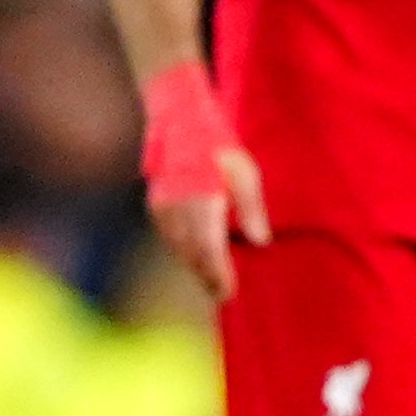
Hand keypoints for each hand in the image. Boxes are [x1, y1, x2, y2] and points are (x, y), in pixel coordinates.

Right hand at [151, 146, 268, 303]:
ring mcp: (163, 206)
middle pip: (192, 254)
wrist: (177, 119)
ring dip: (193, 265)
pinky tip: (192, 254)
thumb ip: (252, 209)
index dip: (219, 275)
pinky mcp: (156, 202)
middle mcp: (179, 209)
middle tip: (221, 295)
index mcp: (203, 202)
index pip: (210, 250)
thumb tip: (260, 242)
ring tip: (209, 280)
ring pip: (178, 246)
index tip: (228, 294)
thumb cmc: (217, 144)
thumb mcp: (245, 173)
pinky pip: (169, 235)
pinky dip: (182, 248)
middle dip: (206, 276)